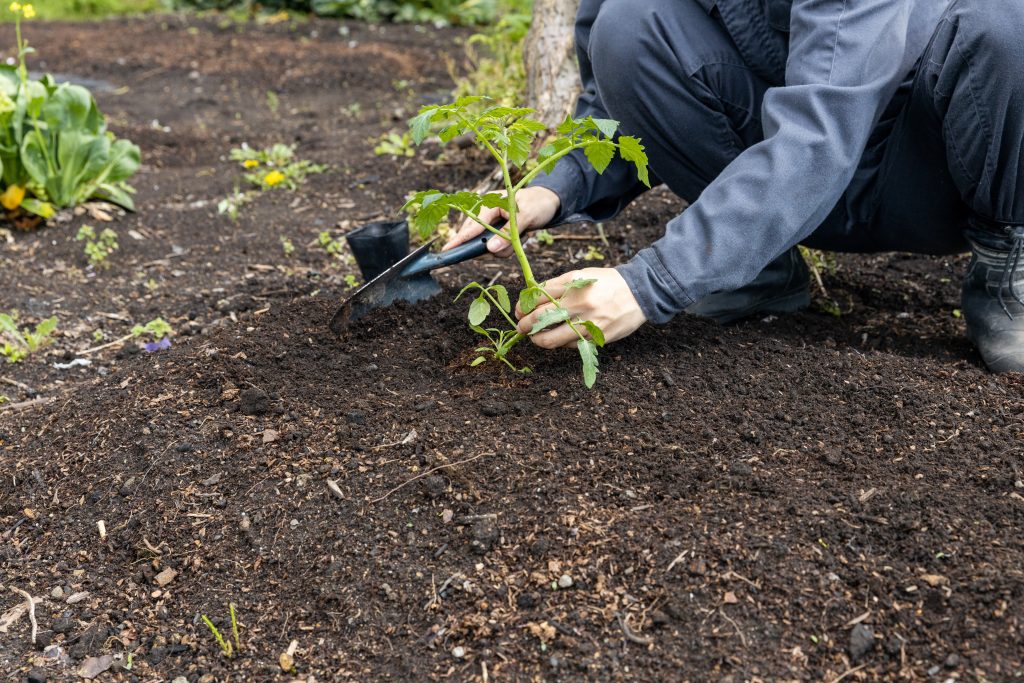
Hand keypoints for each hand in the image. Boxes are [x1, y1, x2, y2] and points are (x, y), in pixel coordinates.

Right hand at [442, 185, 560, 256]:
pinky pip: (497, 248)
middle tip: (510, 244)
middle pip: (477, 239)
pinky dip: (507, 248)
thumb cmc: (537, 203)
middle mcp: (487, 214)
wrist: (549, 202)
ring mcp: (491, 224)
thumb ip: (508, 233)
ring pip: (489, 247)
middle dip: (493, 247)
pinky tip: (519, 238)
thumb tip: (490, 249)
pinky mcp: (497, 232)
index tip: (448, 250)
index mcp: (490, 203)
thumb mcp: (526, 216)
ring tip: (521, 236)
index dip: (460, 239)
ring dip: (504, 248)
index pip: (472, 225)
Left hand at [516, 268, 646, 347]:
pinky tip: (559, 338)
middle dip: (525, 326)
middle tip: (521, 328)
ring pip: (552, 339)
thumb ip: (557, 285)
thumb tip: (532, 298)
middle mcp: (579, 304)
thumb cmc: (607, 283)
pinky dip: (561, 343)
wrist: (639, 292)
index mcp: (573, 284)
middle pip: (540, 319)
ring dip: (538, 340)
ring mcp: (587, 323)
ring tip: (535, 338)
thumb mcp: (581, 276)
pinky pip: (570, 345)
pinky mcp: (596, 337)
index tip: (519, 312)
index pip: (537, 298)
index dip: (523, 307)